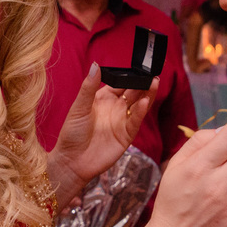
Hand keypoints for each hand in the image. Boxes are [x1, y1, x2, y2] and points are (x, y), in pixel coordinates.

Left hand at [48, 63, 156, 202]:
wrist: (72, 161)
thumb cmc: (72, 134)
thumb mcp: (79, 107)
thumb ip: (88, 87)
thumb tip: (95, 65)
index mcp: (103, 98)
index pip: (121, 83)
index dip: (129, 75)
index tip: (139, 66)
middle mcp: (115, 108)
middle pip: (133, 92)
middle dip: (142, 83)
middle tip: (151, 73)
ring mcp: (122, 121)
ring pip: (138, 105)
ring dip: (147, 94)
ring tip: (154, 82)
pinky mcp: (126, 136)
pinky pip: (135, 121)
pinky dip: (141, 112)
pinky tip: (145, 102)